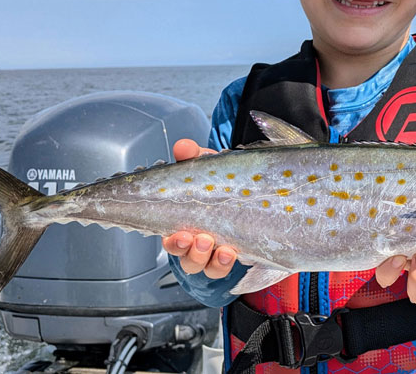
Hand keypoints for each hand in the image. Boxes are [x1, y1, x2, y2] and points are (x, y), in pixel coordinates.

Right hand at [162, 139, 237, 277]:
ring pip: (205, 267)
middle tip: (200, 240)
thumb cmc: (216, 182)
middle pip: (186, 259)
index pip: (171, 239)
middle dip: (191, 253)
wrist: (244, 191)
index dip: (174, 242)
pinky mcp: (231, 255)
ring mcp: (213, 252)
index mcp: (182, 222)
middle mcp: (194, 242)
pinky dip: (226, 263)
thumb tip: (183, 146)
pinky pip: (224, 268)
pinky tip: (234, 253)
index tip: (181, 235)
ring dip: (212, 261)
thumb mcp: (205, 167)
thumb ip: (192, 156)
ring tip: (223, 250)